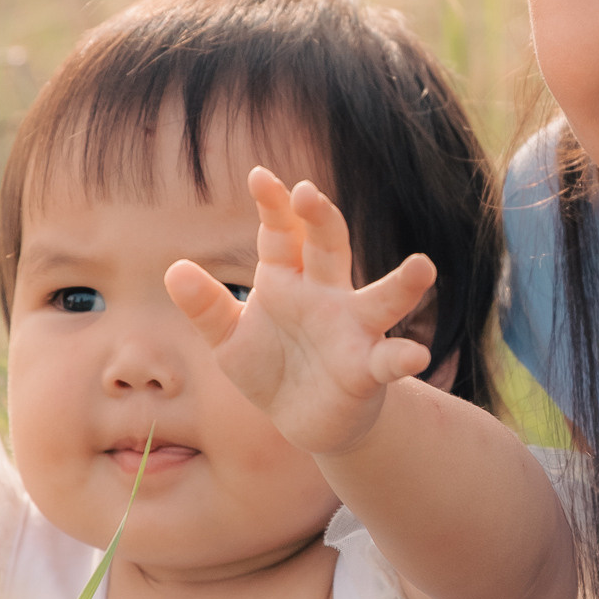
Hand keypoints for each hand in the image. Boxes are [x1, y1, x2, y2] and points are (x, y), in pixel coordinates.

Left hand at [166, 168, 435, 459]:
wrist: (305, 422)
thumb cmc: (271, 368)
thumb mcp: (229, 340)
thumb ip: (207, 307)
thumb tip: (176, 270)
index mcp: (288, 279)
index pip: (281, 233)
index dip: (273, 205)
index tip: (259, 176)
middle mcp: (325, 296)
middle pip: (328, 248)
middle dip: (320, 221)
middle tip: (309, 194)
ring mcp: (352, 331)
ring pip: (380, 299)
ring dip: (402, 285)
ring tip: (423, 266)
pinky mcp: (366, 370)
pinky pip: (387, 361)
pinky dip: (403, 357)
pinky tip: (416, 355)